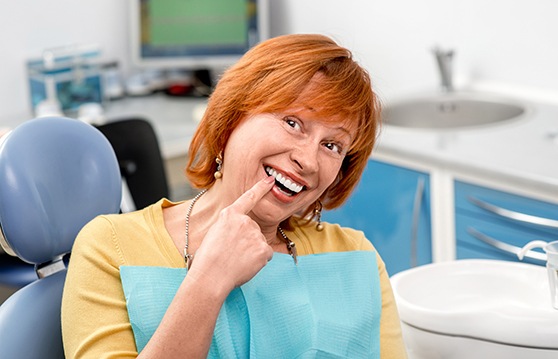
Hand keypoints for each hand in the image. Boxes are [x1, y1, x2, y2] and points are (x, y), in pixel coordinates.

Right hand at [187, 176, 274, 292]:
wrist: (210, 277)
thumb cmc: (207, 260)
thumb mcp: (214, 233)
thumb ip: (230, 228)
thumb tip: (240, 236)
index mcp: (229, 215)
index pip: (248, 198)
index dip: (261, 188)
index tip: (270, 181)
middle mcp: (245, 221)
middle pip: (253, 229)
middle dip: (246, 241)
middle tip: (231, 253)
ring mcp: (255, 234)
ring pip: (259, 243)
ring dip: (251, 251)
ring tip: (235, 261)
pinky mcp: (263, 248)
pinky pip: (265, 254)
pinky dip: (258, 261)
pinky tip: (245, 265)